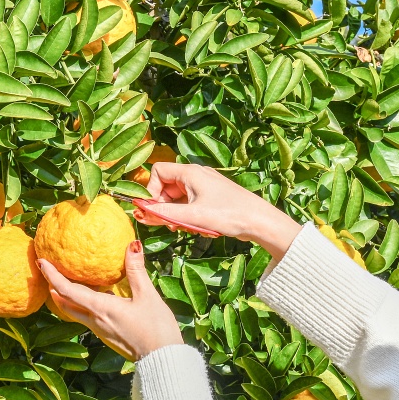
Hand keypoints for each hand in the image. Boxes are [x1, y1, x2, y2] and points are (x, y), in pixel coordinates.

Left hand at [37, 240, 182, 360]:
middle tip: (48, 272)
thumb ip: (136, 270)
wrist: (161, 360)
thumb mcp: (147, 296)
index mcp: (100, 309)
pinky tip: (93, 297)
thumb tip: (132, 245)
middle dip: (54, 287)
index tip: (41, 263)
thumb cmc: (156, 328)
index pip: (67, 291)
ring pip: (74, 312)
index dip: (52, 276)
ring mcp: (99, 330)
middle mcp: (94, 320)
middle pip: (65, 303)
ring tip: (64, 282)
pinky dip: (81, 305)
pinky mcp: (106, 335)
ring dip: (65, 298)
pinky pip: (87, 317)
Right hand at [141, 162, 303, 261]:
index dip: (151, 190)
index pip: (158, 172)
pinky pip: (188, 204)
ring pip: (176, 198)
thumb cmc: (228, 214)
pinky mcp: (209, 197)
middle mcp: (195, 175)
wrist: (258, 220)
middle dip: (163, 206)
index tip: (153, 209)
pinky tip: (197, 227)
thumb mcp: (192, 216)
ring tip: (185, 227)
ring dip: (175, 214)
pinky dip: (187, 216)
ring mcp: (203, 186)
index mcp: (190, 172)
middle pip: (166, 187)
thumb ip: (164, 213)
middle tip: (169, 224)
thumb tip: (140, 211)